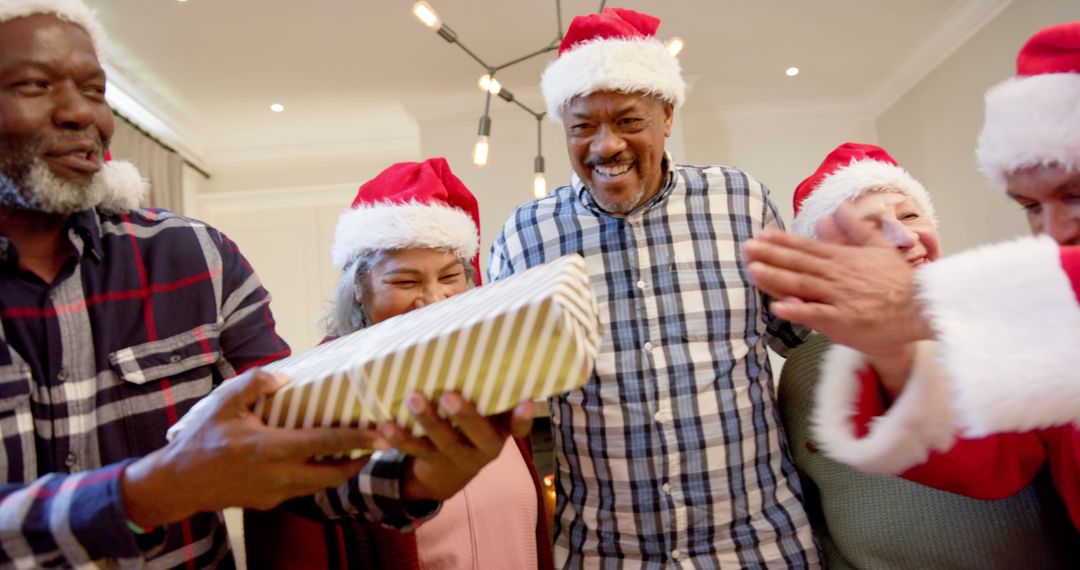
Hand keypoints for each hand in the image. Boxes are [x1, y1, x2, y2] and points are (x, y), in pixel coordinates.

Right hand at [122, 369, 387, 527]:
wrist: (177, 482)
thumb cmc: (201, 439)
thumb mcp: (224, 402)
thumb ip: (254, 383)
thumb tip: (285, 376)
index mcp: (270, 448)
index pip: (325, 444)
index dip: (357, 440)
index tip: (381, 436)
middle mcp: (279, 475)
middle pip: (333, 475)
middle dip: (359, 462)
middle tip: (377, 445)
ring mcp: (275, 493)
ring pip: (319, 485)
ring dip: (340, 471)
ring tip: (354, 452)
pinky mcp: (269, 502)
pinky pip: (302, 489)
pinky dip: (317, 476)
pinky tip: (319, 460)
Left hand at [380, 392, 533, 501]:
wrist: (448, 474)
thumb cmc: (471, 428)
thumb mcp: (487, 416)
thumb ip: (487, 389)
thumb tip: (479, 340)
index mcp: (500, 431)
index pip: (518, 426)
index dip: (523, 417)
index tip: (527, 402)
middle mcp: (483, 447)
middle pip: (479, 435)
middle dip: (465, 416)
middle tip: (449, 396)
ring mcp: (456, 457)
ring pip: (443, 442)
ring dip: (428, 421)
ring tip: (413, 399)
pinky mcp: (430, 461)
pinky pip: (414, 451)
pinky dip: (399, 438)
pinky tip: (385, 424)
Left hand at [743, 205, 933, 355]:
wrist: (921, 308)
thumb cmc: (899, 282)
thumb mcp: (879, 248)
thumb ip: (857, 229)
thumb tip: (840, 208)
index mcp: (843, 259)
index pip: (806, 248)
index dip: (781, 241)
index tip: (760, 235)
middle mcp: (836, 275)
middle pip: (798, 263)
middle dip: (770, 255)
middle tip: (745, 249)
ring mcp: (838, 297)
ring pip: (802, 285)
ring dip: (776, 277)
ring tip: (753, 270)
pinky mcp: (843, 320)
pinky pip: (816, 314)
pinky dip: (797, 311)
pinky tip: (777, 307)